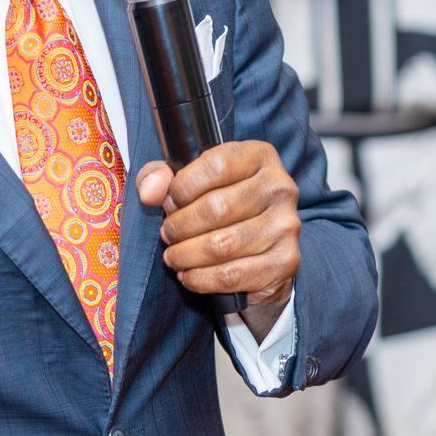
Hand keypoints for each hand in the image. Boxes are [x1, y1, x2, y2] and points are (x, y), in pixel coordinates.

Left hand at [136, 141, 300, 337]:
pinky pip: (230, 275)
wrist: (262, 249)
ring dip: (185, 255)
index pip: (216, 165)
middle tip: (167, 234)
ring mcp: (286, 225)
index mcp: (260, 157)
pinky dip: (200, 278)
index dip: (183, 186)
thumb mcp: (190, 180)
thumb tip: (150, 192)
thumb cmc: (222, 206)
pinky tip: (189, 274)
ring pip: (221, 245)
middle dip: (180, 226)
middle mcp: (280, 188)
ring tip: (174, 256)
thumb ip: (160, 176)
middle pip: (216, 208)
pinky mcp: (284, 261)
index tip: (170, 202)